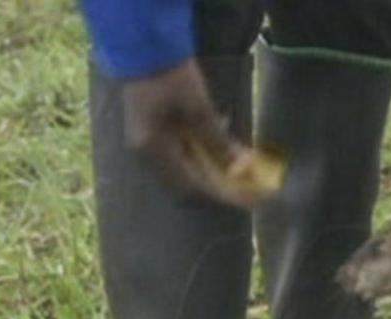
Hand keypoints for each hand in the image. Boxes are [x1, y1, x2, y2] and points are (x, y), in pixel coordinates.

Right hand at [122, 58, 281, 207]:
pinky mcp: (154, 130)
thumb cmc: (172, 78)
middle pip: (187, 181)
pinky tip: (220, 128)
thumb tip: (240, 168)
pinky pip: (181, 150)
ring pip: (186, 166)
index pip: (191, 187)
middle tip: (246, 182)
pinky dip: (203, 148)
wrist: (145, 48)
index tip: (246, 198)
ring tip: (237, 157)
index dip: (220, 194)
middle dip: (218, 183)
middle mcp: (148, 154)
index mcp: (155, 151)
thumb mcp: (199, 109)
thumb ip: (218, 140)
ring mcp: (149, 143)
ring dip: (212, 165)